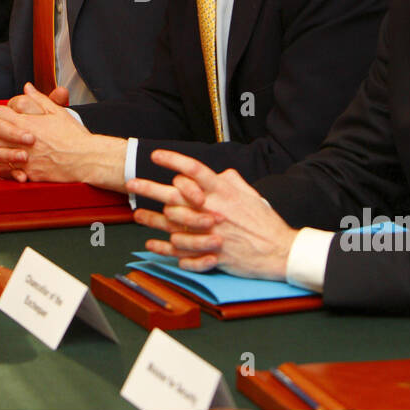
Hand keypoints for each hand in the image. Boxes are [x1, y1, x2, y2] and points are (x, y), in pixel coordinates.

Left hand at [0, 83, 124, 187]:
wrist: (86, 159)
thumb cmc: (74, 138)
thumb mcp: (58, 112)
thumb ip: (39, 99)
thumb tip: (28, 88)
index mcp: (28, 123)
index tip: (4, 117)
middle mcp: (22, 141)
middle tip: (4, 134)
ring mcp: (24, 159)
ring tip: (10, 148)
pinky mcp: (28, 173)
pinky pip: (6, 170)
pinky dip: (7, 167)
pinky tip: (15, 162)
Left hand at [127, 149, 297, 280]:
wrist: (279, 251)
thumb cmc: (265, 222)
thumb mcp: (251, 195)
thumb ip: (232, 181)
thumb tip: (220, 173)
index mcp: (223, 193)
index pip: (194, 170)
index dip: (173, 161)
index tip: (156, 157)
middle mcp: (212, 210)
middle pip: (174, 195)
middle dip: (149, 188)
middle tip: (131, 183)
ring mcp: (209, 232)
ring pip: (172, 223)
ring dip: (152, 219)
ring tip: (138, 215)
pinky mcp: (210, 253)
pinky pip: (181, 250)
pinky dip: (165, 248)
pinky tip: (153, 243)